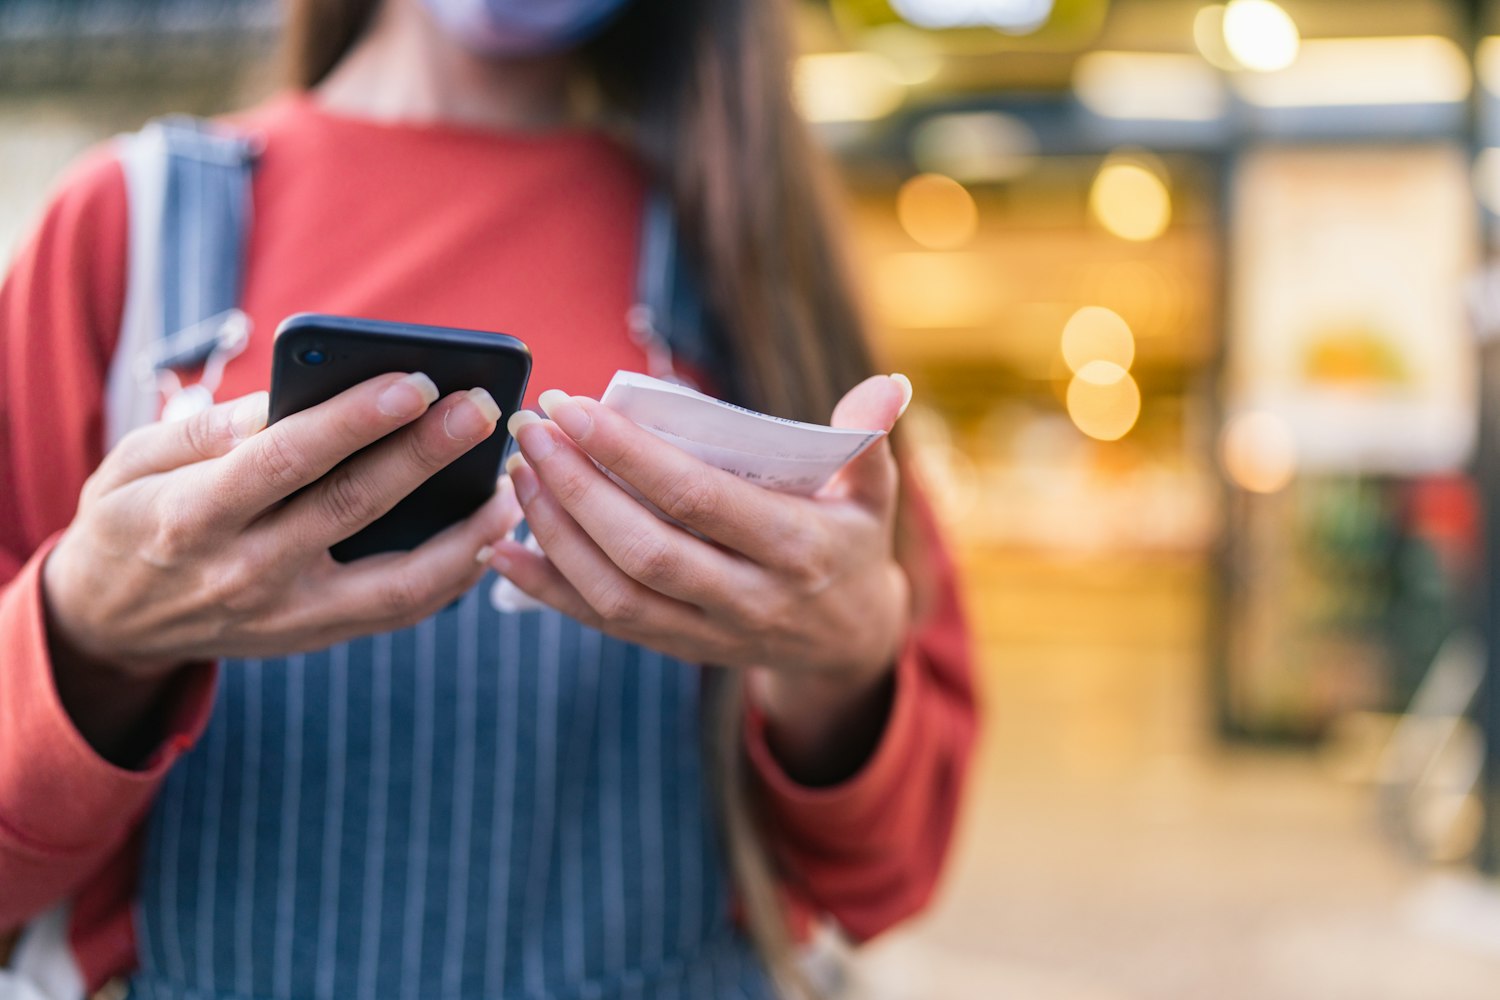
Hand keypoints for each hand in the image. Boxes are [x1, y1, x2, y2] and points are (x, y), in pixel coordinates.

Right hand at [44, 373, 521, 679]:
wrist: (109, 623)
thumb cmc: (129, 518)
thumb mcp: (136, 461)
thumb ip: (214, 428)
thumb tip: (298, 392)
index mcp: (192, 515)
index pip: (288, 460)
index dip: (355, 420)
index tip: (417, 381)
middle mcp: (245, 572)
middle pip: (352, 509)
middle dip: (424, 456)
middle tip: (482, 408)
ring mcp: (286, 615)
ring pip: (396, 583)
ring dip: (464, 537)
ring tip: (506, 487)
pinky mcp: (314, 638)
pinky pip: (397, 611)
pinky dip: (451, 577)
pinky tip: (485, 534)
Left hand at [492, 374, 913, 687]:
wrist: (848, 643)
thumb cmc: (850, 545)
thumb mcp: (873, 495)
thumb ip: (868, 440)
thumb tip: (888, 384)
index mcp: (794, 548)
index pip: (697, 498)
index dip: (629, 454)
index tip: (574, 405)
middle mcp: (748, 599)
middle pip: (643, 548)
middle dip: (576, 486)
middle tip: (532, 429)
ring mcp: (709, 632)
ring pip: (615, 592)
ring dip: (555, 532)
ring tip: (517, 470)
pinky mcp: (678, 648)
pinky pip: (603, 623)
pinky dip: (548, 589)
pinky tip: (503, 548)